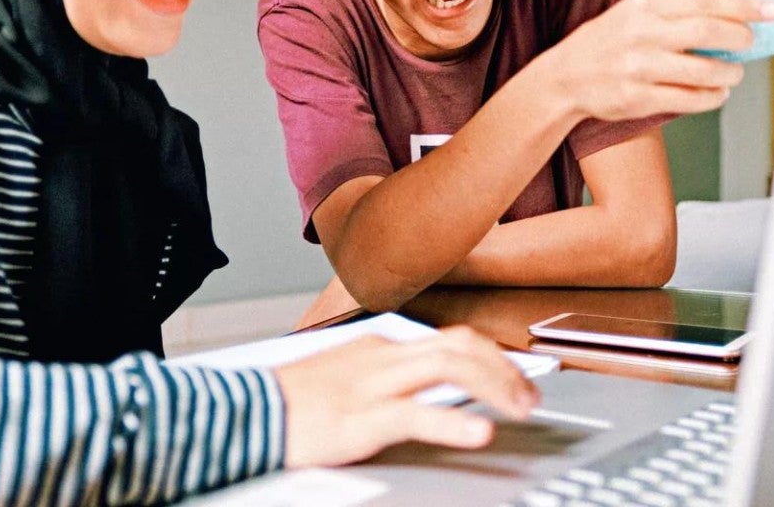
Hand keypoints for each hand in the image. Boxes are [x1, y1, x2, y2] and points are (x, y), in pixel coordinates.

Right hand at [275, 326, 539, 467]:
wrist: (241, 412)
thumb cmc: (290, 404)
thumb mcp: (345, 380)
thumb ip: (387, 381)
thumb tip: (433, 393)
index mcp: (379, 348)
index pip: (451, 341)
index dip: (493, 358)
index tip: (519, 378)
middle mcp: (382, 357)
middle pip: (460, 346)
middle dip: (504, 367)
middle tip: (531, 394)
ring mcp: (371, 385)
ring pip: (449, 368)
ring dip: (495, 386)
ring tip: (521, 407)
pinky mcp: (359, 418)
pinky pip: (414, 415)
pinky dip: (452, 423)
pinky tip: (478, 432)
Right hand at [538, 0, 773, 123]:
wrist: (563, 78)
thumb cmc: (609, 43)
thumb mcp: (635, 15)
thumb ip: (677, 16)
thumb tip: (733, 21)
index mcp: (643, 4)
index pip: (706, 3)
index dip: (746, 7)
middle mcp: (640, 32)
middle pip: (708, 33)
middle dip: (740, 39)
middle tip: (752, 43)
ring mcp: (637, 67)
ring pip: (703, 71)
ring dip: (729, 74)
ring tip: (734, 73)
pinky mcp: (636, 97)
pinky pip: (689, 100)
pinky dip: (711, 98)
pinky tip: (717, 93)